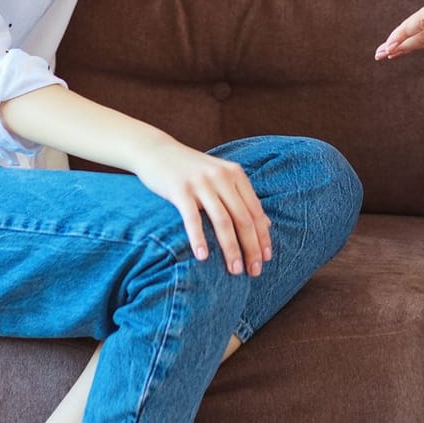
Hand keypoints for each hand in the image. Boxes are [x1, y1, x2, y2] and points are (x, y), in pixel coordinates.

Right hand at [128, 136, 270, 275]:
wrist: (156, 151)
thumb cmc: (191, 170)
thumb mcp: (221, 176)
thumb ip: (242, 197)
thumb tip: (267, 224)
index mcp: (235, 174)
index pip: (255, 210)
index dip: (263, 236)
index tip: (265, 259)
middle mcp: (221, 176)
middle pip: (243, 218)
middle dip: (251, 247)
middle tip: (254, 271)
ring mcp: (201, 182)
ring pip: (222, 221)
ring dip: (230, 249)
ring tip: (234, 270)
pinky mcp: (180, 189)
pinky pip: (193, 218)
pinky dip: (199, 239)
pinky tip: (203, 257)